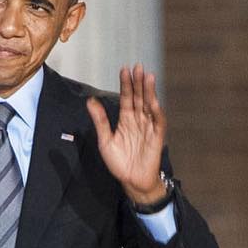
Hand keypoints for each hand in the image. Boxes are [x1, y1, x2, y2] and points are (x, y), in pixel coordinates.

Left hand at [86, 63, 167, 205]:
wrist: (131, 180)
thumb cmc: (119, 162)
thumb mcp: (105, 140)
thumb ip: (100, 121)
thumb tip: (90, 101)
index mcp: (125, 120)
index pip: (126, 98)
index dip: (126, 85)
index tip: (124, 70)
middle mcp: (138, 120)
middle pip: (139, 97)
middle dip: (138, 83)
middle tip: (136, 67)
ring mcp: (148, 126)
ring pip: (149, 105)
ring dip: (148, 91)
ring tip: (146, 76)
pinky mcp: (157, 136)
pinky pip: (157, 120)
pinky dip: (155, 110)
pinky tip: (152, 100)